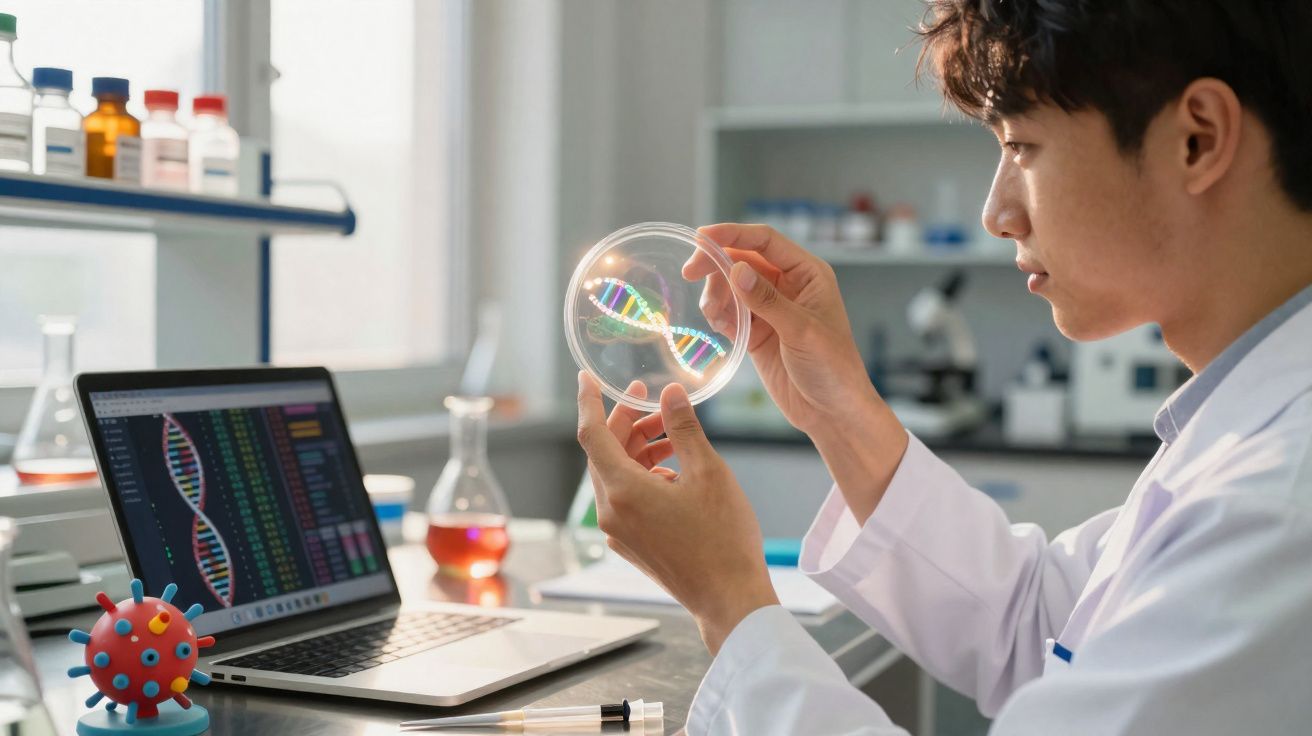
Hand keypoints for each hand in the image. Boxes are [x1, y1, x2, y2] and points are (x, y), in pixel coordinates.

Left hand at [576, 372, 778, 654]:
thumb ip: (684, 427)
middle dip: (628, 424)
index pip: (591, 433)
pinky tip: (676, 473)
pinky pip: (626, 499)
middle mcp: (611, 512)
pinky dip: (644, 477)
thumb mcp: (708, 472)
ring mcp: (619, 532)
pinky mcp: (631, 545)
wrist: (729, 598)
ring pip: (617, 476)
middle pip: (605, 454)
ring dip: (640, 451)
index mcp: (622, 491)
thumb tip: (669, 392)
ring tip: (675, 438)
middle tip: (653, 402)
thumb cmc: (723, 538)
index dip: (589, 400)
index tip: (587, 378)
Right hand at [687, 223, 880, 435]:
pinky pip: (729, 311)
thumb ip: (766, 300)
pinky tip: (720, 328)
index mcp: (808, 274)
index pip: (765, 241)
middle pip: (743, 259)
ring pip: (732, 285)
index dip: (732, 234)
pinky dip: (718, 315)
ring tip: (714, 316)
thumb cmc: (832, 368)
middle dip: (716, 264)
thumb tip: (736, 269)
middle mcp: (788, 285)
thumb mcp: (800, 330)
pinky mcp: (757, 331)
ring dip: (716, 294)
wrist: (832, 412)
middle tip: (689, 273)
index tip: (700, 237)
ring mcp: (770, 308)